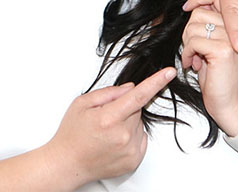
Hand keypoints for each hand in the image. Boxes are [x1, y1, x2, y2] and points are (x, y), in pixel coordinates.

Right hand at [47, 66, 176, 184]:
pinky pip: (141, 138)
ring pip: (139, 124)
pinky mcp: (134, 161)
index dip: (156, 82)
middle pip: (137, 109)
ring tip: (107, 133)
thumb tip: (129, 88)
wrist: (67, 164)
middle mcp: (123, 135)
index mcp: (109, 118)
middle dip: (125, 108)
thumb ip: (108, 93)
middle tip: (106, 118)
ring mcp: (130, 150)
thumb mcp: (82, 103)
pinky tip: (114, 142)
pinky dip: (131, 136)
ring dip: (128, 123)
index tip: (169, 73)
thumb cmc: (72, 134)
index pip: (139, 95)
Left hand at [180, 0, 237, 136]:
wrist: (230, 103)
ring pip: (194, 27)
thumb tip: (192, 8)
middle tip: (192, 49)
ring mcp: (231, 38)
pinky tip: (193, 64)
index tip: (187, 7)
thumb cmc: (219, 77)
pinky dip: (187, 54)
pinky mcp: (223, 50)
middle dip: (188, 31)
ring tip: (194, 58)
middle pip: (199, 13)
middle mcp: (236, 28)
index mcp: (235, 24)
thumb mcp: (211, 46)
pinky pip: (193, 42)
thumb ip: (207, 26)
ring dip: (187, 44)